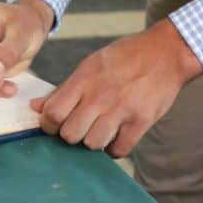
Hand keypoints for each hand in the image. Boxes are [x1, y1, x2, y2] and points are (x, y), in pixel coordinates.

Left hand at [30, 19, 202, 156]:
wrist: (166, 52)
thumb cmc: (125, 57)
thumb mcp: (91, 64)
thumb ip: (64, 89)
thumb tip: (36, 107)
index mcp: (84, 78)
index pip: (53, 113)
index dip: (48, 125)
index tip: (54, 125)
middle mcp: (100, 95)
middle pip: (70, 134)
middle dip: (70, 135)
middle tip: (79, 127)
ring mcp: (122, 110)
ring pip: (92, 144)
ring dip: (93, 141)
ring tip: (99, 130)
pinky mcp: (141, 121)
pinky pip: (118, 150)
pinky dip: (114, 148)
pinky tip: (116, 135)